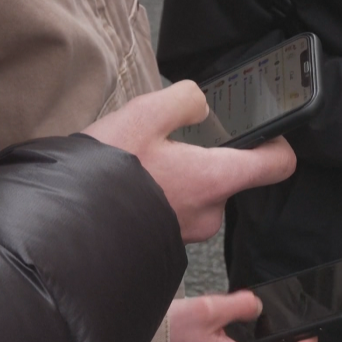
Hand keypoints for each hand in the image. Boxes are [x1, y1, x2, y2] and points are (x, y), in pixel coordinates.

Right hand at [82, 81, 296, 242]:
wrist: (63, 229)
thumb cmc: (104, 175)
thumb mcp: (143, 114)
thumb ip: (184, 99)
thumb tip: (200, 104)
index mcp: (215, 179)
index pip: (278, 164)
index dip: (275, 142)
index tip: (260, 130)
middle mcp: (211, 212)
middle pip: (230, 175)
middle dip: (205, 156)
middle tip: (170, 142)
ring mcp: (190, 232)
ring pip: (200, 193)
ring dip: (180, 176)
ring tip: (144, 164)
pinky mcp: (167, 242)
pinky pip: (178, 210)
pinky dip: (164, 195)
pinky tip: (134, 185)